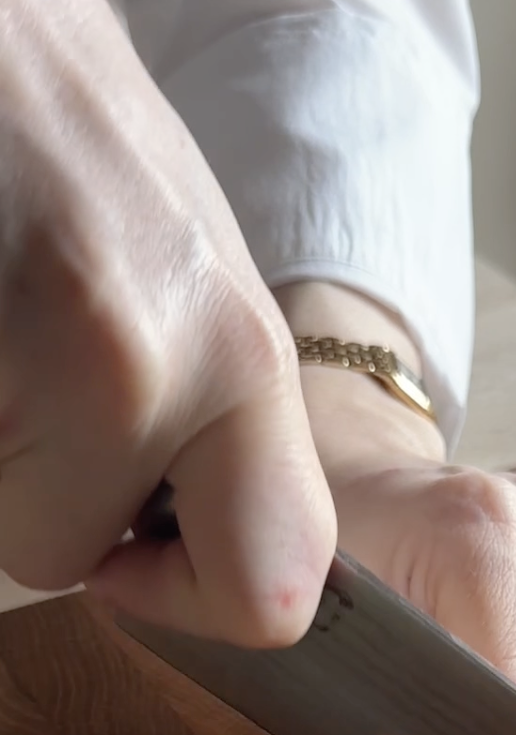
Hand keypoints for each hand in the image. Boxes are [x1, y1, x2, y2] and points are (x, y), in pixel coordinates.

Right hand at [0, 0, 334, 641]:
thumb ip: (222, 434)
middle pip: (66, 559)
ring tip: (6, 319)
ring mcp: (25, 353)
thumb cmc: (75, 139)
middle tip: (41, 406)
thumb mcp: (201, 286)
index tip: (142, 546)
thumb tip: (213, 562)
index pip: (271, 595)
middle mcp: (142, 364)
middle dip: (48, 515)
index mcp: (240, 360)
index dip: (193, 596)